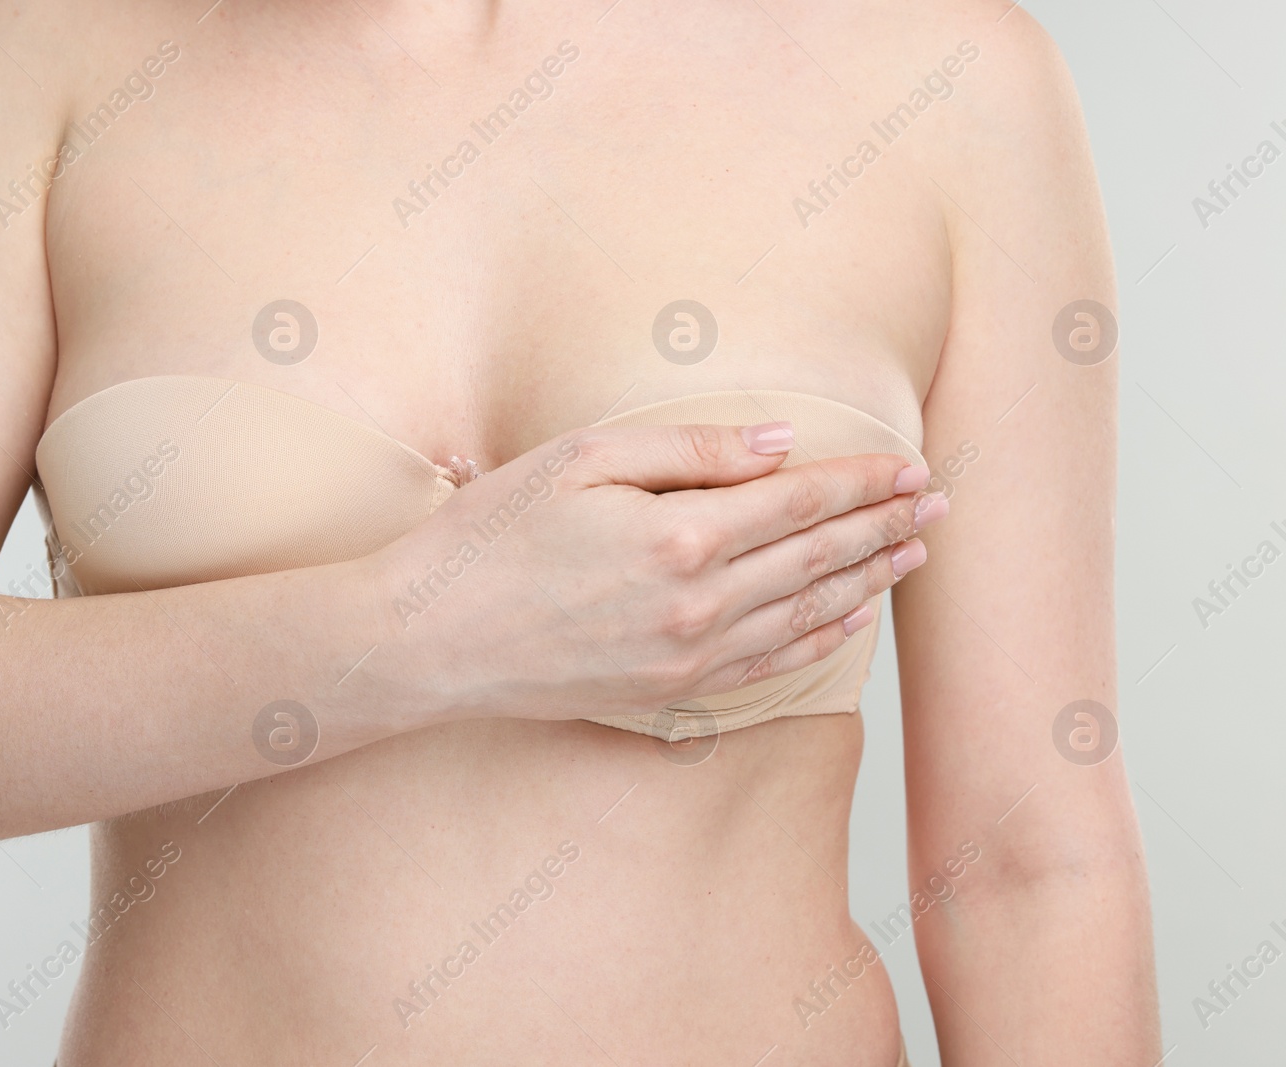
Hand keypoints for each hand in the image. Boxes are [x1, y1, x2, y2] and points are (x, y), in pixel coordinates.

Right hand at [366, 422, 944, 722]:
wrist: (432, 641)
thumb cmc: (492, 538)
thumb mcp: (582, 459)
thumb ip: (689, 448)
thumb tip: (779, 443)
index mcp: (680, 535)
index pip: (799, 500)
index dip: (861, 482)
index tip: (907, 466)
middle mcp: (699, 605)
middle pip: (818, 557)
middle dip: (883, 527)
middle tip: (936, 507)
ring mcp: (687, 659)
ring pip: (807, 615)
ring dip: (867, 582)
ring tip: (911, 555)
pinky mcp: (668, 694)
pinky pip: (769, 667)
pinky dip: (820, 638)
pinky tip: (848, 617)